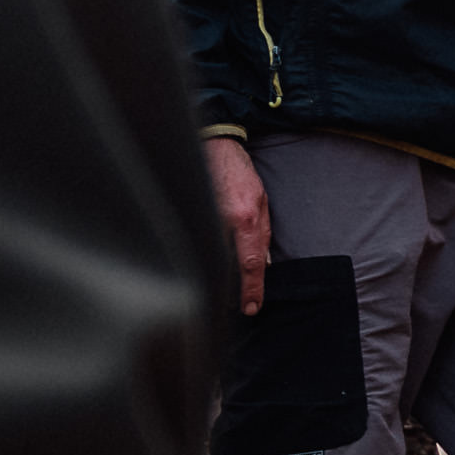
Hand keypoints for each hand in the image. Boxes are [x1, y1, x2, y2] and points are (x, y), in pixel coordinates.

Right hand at [205, 132, 271, 312]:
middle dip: (235, 288)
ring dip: (217, 272)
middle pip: (228, 265)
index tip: (252, 307)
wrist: (213, 147)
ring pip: (212, 257)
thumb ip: (261, 233)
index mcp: (246, 219)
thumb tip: (261, 262)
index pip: (250, 263)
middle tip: (240, 305)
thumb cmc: (239, 174)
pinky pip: (198, 243)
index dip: (251, 289)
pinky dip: (202, 255)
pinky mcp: (192, 215)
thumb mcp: (262, 202)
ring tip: (221, 288)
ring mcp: (205, 219)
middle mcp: (225, 221)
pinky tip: (203, 262)